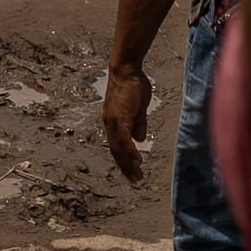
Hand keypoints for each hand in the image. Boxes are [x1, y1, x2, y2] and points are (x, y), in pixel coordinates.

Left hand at [101, 60, 152, 183]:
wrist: (126, 70)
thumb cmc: (133, 85)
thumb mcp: (138, 109)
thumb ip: (138, 123)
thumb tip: (140, 139)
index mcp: (114, 122)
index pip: (117, 146)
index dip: (124, 160)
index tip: (132, 172)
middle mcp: (111, 124)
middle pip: (116, 150)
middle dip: (125, 166)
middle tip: (135, 180)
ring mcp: (113, 121)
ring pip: (118, 147)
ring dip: (128, 162)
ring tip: (136, 174)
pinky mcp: (119, 117)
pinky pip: (123, 138)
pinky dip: (129, 150)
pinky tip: (136, 159)